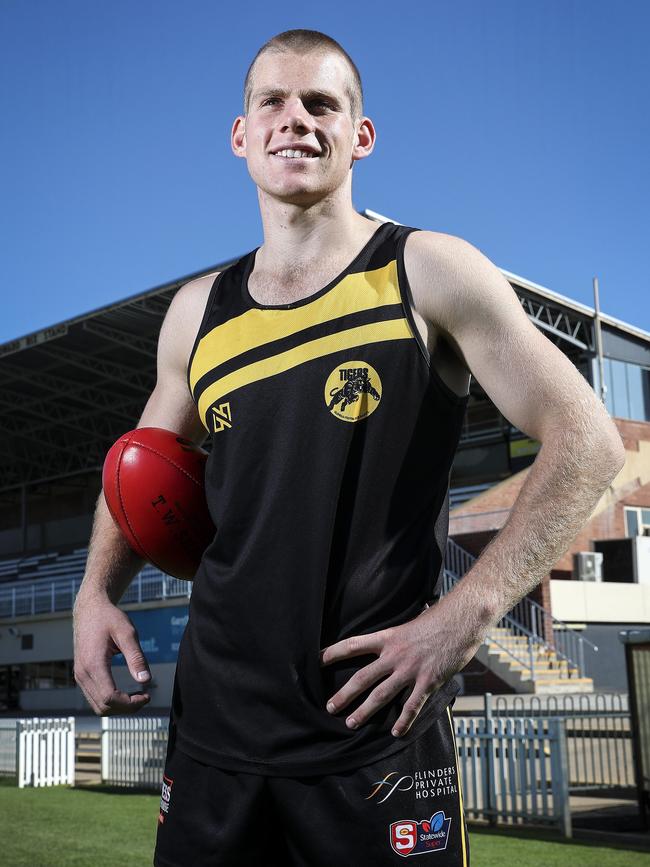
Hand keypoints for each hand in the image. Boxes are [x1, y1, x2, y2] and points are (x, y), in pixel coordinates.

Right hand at [72, 590, 151, 714]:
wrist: (89, 609)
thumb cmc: (109, 618)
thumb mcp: (127, 633)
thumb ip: (136, 657)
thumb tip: (146, 680)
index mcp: (93, 664)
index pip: (110, 697)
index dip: (130, 703)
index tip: (147, 695)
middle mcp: (82, 673)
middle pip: (103, 707)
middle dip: (126, 708)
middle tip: (146, 697)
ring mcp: (79, 676)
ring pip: (97, 706)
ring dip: (118, 707)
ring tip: (138, 696)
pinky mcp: (81, 675)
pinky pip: (94, 698)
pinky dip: (110, 702)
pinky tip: (126, 693)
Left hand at [320, 599, 484, 736]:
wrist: (462, 620)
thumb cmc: (439, 618)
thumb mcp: (413, 620)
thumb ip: (402, 631)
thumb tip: (401, 626)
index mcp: (388, 637)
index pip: (353, 645)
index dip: (334, 653)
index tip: (317, 660)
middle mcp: (395, 655)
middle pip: (363, 677)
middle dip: (344, 694)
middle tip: (330, 707)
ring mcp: (411, 669)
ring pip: (382, 695)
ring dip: (365, 711)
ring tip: (351, 723)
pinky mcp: (428, 681)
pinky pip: (412, 705)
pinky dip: (404, 720)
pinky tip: (396, 732)